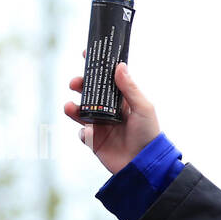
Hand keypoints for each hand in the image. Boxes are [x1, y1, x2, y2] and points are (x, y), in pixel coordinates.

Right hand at [64, 49, 160, 174]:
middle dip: (80, 85)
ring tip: (70, 107)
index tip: (86, 54)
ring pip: (80, 111)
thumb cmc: (149, 135)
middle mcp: (110, 111)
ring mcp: (101, 126)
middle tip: (75, 83)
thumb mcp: (143, 109)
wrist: (144, 165)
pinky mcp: (95, 142)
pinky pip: (82, 134)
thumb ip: (130, 88)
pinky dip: (83, 132)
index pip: (108, 80)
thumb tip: (119, 66)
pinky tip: (90, 135)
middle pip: (89, 93)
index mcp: (123, 101)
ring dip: (72, 107)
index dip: (97, 67)